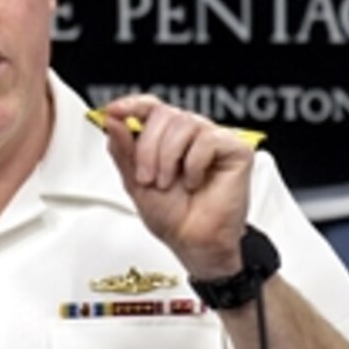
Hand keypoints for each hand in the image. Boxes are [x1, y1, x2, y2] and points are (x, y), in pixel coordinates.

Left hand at [101, 95, 253, 278]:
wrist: (194, 243)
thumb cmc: (172, 217)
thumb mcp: (135, 182)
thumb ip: (123, 151)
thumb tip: (112, 121)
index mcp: (166, 137)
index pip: (150, 107)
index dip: (132, 105)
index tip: (113, 112)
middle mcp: (190, 134)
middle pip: (163, 113)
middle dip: (148, 147)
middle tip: (147, 177)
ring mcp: (213, 139)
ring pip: (184, 123)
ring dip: (168, 157)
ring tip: (168, 183)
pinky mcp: (235, 149)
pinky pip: (208, 139)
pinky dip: (194, 164)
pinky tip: (194, 181)